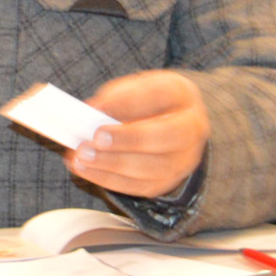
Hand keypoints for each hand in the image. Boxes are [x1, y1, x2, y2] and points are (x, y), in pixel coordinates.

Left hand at [71, 71, 208, 197]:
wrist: (166, 122)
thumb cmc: (143, 102)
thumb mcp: (129, 89)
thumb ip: (112, 99)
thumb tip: (90, 113)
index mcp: (181, 94)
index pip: (159, 95)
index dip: (127, 103)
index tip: (96, 108)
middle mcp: (192, 127)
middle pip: (167, 136)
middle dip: (128, 138)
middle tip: (96, 138)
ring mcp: (185, 158)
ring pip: (154, 168)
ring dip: (114, 164)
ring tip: (83, 156)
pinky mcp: (169, 180)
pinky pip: (142, 186)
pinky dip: (110, 179)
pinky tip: (87, 170)